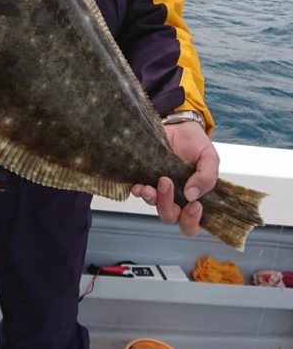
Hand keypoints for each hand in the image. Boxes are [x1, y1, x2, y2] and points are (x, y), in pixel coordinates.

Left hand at [131, 121, 219, 235]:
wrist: (179, 124)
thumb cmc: (196, 144)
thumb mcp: (209, 157)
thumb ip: (207, 176)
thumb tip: (191, 195)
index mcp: (194, 199)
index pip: (191, 224)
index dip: (191, 221)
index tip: (194, 205)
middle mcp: (176, 198)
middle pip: (170, 216)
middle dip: (168, 206)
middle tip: (168, 183)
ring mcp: (159, 190)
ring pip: (154, 205)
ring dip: (153, 198)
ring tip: (156, 181)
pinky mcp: (145, 179)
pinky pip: (139, 192)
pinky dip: (139, 191)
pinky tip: (140, 184)